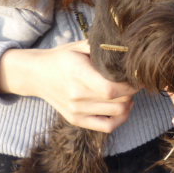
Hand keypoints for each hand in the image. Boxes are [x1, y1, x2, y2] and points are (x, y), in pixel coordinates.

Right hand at [0, 40, 136, 132]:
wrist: (37, 74)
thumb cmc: (62, 57)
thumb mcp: (79, 46)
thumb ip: (101, 48)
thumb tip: (127, 48)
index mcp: (78, 74)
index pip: (111, 89)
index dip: (129, 85)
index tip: (136, 76)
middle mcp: (77, 96)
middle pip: (118, 102)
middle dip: (132, 92)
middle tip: (134, 82)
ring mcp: (76, 111)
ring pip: (116, 114)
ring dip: (129, 103)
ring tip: (129, 93)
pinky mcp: (76, 120)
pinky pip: (106, 127)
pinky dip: (120, 119)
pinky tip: (123, 107)